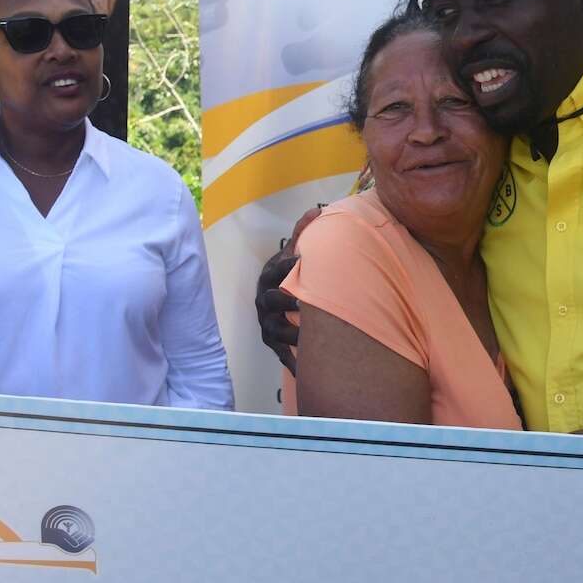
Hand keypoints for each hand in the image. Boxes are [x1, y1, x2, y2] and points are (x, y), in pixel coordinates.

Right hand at [256, 206, 323, 373]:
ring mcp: (267, 322)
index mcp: (270, 275)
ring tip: (308, 337)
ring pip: (275, 330)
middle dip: (287, 302)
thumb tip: (318, 210)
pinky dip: (293, 363)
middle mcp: (264, 300)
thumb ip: (304, 232)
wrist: (277, 292)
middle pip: (272, 301)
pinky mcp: (273, 342)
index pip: (278, 270)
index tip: (303, 263)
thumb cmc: (291, 272)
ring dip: (292, 334)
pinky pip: (282, 354)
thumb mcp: (294, 253)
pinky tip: (307, 373)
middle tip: (304, 302)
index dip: (289, 267)